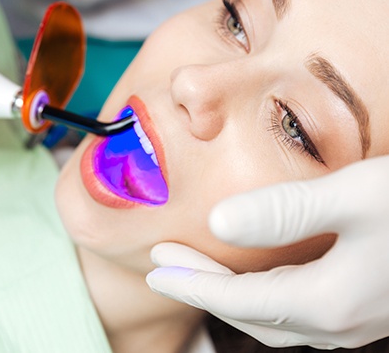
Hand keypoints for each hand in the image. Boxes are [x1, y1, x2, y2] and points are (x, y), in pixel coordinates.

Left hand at [146, 155, 388, 348]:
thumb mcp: (353, 196)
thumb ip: (285, 211)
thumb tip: (219, 220)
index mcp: (329, 301)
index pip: (238, 300)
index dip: (193, 284)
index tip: (156, 269)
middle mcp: (339, 321)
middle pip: (249, 311)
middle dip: (202, 288)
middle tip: (162, 266)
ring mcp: (353, 318)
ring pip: (271, 314)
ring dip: (229, 290)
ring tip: (195, 268)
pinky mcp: (362, 303)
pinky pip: (295, 307)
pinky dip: (261, 292)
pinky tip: (253, 273)